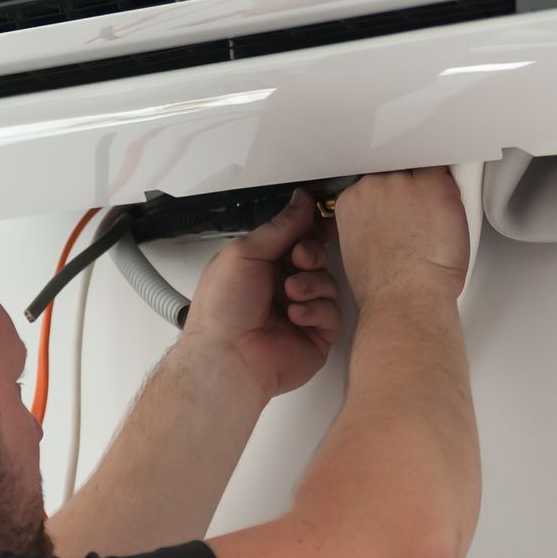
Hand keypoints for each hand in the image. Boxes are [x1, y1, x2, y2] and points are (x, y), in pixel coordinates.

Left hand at [180, 189, 339, 401]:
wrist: (228, 357)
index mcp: (262, 265)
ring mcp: (301, 310)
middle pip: (316, 256)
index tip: (324, 216)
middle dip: (310, 253)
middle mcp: (281, 286)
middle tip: (298, 259)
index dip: (312, 226)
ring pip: (328, 282)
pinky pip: (333, 312)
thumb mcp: (246, 253)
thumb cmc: (223, 309)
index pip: (296, 237)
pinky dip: (316, 310)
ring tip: (290, 293)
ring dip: (311, 284)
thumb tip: (301, 200)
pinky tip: (295, 316)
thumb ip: (281, 226)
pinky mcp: (316, 335)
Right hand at [335, 168, 470, 304]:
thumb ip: (370, 224)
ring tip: (435, 226)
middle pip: (397, 173)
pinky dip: (452, 192)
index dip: (392, 197)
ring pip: (422, 172)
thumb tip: (387, 221)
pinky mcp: (434, 186)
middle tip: (421, 221)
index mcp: (351, 201)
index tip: (401, 210)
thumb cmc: (385, 289)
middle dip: (410, 193)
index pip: (375, 182)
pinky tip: (451, 216)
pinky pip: (446, 174)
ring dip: (431, 193)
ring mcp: (403, 183)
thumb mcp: (360, 250)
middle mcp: (373, 185)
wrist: (404, 297)